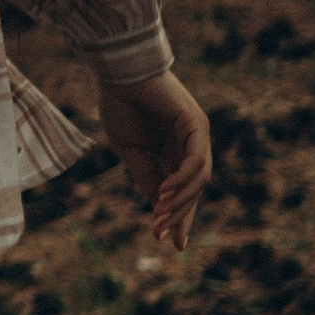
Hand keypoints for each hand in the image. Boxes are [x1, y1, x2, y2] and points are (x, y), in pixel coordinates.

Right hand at [96, 69, 211, 252]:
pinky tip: (166, 193)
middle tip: (164, 236)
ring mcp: (197, 135)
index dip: (178, 216)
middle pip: (193, 189)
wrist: (117, 73)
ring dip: (181, 201)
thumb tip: (159, 208)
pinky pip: (195, 161)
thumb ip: (146, 176)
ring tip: (160, 216)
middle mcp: (191, 144)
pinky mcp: (196, 125)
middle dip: (180, 215)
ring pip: (198, 179)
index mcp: (174, 150)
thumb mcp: (131, 150)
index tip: (168, 241)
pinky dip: (182, 180)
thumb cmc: (120, 104)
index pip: (182, 190)